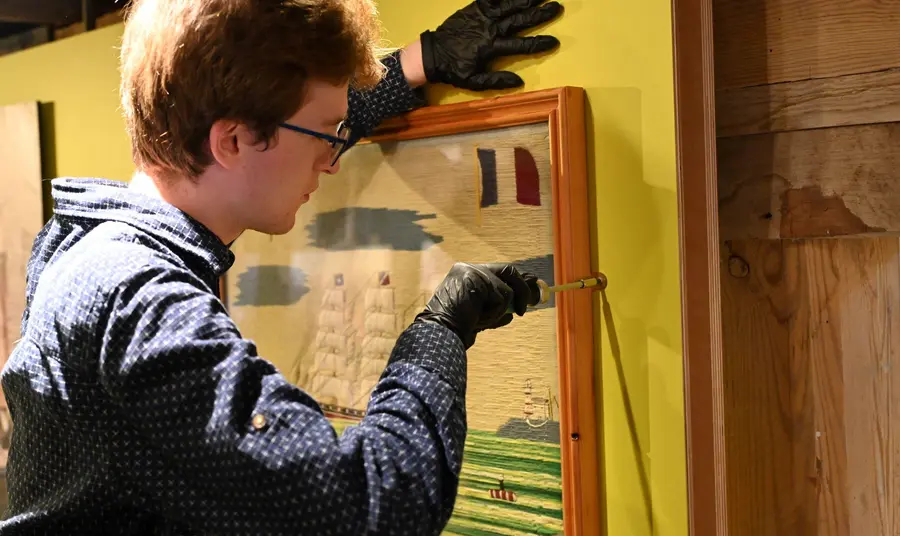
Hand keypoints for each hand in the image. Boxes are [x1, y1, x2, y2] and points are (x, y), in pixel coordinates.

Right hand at [415, 262, 538, 348]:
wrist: (441, 333)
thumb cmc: (459, 326)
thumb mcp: (483, 312)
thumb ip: (500, 303)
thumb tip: (523, 302)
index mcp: (467, 274)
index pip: (500, 272)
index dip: (518, 282)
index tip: (531, 292)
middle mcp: (468, 268)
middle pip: (508, 271)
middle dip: (524, 288)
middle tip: (531, 304)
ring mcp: (472, 271)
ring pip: (507, 288)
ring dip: (502, 309)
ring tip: (485, 319)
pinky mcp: (477, 279)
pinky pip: (502, 297)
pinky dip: (496, 312)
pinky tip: (479, 318)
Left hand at [420, 0, 562, 90]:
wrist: (431, 53)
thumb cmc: (453, 69)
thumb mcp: (473, 82)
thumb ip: (496, 81)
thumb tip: (519, 82)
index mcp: (491, 47)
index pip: (521, 45)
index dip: (539, 43)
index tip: (555, 41)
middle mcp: (489, 28)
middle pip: (519, 20)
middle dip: (539, 14)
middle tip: (557, 6)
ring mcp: (482, 16)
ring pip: (509, 4)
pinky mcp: (474, 7)